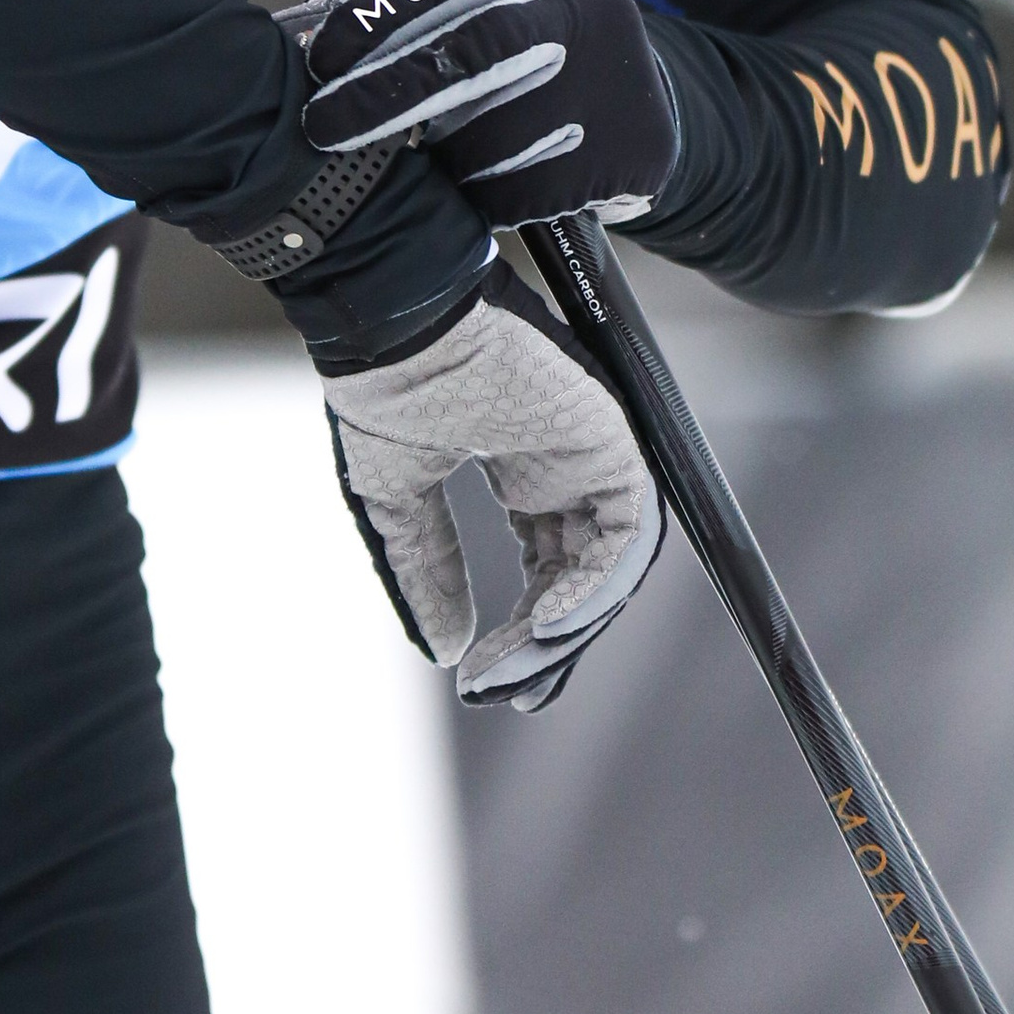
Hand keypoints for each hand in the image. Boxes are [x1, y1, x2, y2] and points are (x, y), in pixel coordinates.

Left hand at [293, 0, 680, 230]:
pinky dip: (485, 197)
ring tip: (426, 162)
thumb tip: (316, 35)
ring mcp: (611, 80)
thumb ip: (429, 5)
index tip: (321, 60)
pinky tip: (475, 190)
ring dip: (441, 157)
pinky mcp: (627, 148)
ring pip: (494, 131)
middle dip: (385, 94)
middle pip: (473, 50)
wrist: (651, 109)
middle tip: (324, 126)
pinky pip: (526, 189)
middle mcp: (581, 9)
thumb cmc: (536, 53)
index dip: (377, 17)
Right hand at [317, 259, 662, 710]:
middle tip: (511, 690)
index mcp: (523, 469)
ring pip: (612, 561)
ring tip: (521, 669)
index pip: (548, 562)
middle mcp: (565, 465)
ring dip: (574, 623)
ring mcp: (591, 452)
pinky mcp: (609, 439)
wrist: (391, 323)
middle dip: (552, 640)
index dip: (527, 622)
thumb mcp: (397, 501)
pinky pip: (629, 529)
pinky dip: (598, 584)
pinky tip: (552, 624)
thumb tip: (446, 647)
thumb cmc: (384, 391)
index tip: (487, 677)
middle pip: (584, 572)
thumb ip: (428, 568)